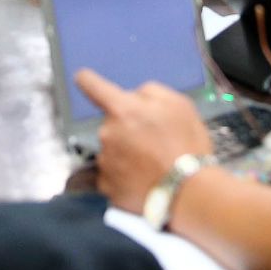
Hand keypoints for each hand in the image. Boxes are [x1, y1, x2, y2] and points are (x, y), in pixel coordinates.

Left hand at [75, 69, 211, 213]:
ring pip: (113, 150)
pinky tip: (144, 179)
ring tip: (154, 164)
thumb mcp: (180, 105)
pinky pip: (113, 174)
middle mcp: (107, 133)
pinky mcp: (107, 187)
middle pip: (112, 124)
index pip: (94, 87)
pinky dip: (125, 176)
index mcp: (122, 110)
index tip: (82, 78)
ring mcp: (105, 162)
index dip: (88, 80)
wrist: (188, 192)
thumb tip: (136, 96)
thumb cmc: (186, 145)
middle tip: (154, 141)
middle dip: (128, 128)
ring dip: (127, 153)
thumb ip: (151, 93)